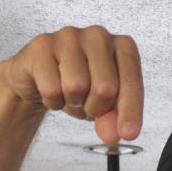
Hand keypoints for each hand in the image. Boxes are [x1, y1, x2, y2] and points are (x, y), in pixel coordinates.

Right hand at [0, 25, 142, 143]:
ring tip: (70, 95)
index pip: (132, 81)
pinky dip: (53, 101)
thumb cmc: (80, 88)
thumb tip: (113, 135)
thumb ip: (113, 121)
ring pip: (77, 86)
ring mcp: (69, 36)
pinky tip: (53, 90)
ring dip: (73, 103)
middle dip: (96, 108)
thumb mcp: (104, 107)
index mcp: (123, 46)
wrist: (40, 79)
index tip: (128, 134)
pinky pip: (52, 89)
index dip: (130, 111)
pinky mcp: (42, 45)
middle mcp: (98, 35)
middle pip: (105, 88)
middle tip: (88, 105)